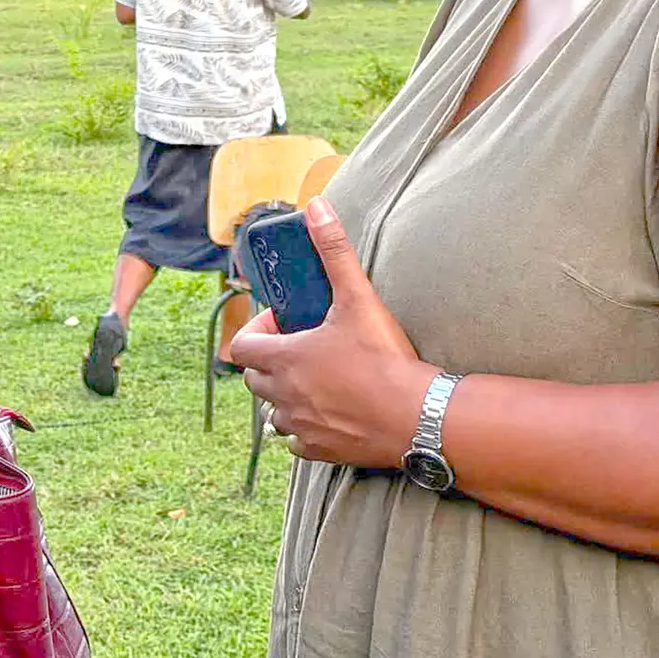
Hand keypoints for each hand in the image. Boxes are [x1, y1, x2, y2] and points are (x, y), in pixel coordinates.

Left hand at [229, 196, 437, 467]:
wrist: (416, 416)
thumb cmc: (383, 358)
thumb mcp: (357, 298)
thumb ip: (334, 251)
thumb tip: (317, 207)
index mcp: (284, 359)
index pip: (242, 346)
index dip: (257, 330)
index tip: (284, 322)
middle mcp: (283, 396)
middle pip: (254, 378)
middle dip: (270, 361)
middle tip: (301, 347)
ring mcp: (299, 427)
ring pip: (273, 412)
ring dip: (285, 396)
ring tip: (315, 380)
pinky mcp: (319, 451)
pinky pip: (296, 442)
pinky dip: (304, 428)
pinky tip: (328, 414)